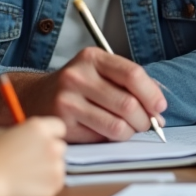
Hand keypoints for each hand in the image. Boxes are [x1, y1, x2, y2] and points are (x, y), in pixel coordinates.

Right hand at [0, 116, 66, 195]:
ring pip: (58, 166)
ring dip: (48, 170)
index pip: (58, 127)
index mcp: (40, 128)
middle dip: (49, 153)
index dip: (51, 134)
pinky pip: (55, 184)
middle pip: (60, 147)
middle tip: (32, 161)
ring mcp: (55, 167)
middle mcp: (52, 145)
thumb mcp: (2, 133)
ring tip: (26, 176)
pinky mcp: (53, 186)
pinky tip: (28, 186)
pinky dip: (45, 186)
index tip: (43, 141)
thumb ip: (20, 133)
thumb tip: (24, 136)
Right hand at [16, 48, 166, 142]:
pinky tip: (107, 132)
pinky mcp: (63, 124)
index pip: (132, 74)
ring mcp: (68, 100)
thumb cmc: (78, 86)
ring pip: (117, 125)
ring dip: (130, 132)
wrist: (35, 97)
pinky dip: (111, 138)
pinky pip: (101, 137)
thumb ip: (129, 84)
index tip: (160, 107)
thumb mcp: (100, 72)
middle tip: (146, 124)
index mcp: (92, 58)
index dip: (152, 94)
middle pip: (128, 103)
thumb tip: (158, 109)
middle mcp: (78, 76)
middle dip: (144, 119)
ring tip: (129, 129)